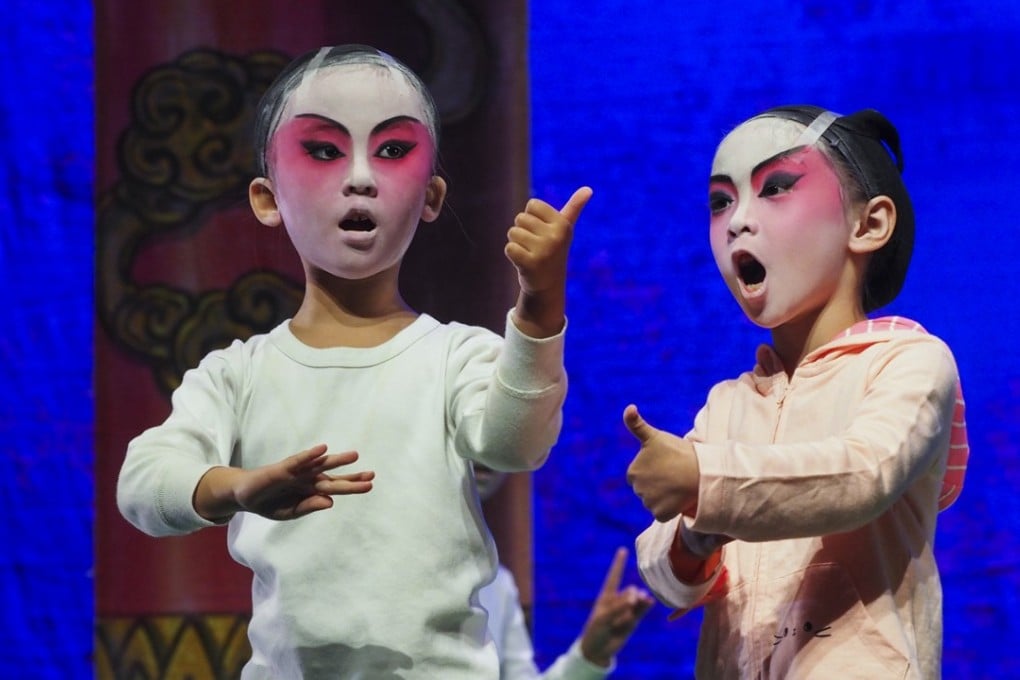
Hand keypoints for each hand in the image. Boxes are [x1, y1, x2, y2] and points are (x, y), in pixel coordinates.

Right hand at [195, 444, 373, 521]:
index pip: (337, 487)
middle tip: (372, 476)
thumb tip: (330, 502)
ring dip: (337, 460)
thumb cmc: (271, 504)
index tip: (370, 484)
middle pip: (333, 477)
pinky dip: (310, 455)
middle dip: (352, 477)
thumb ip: (309, 506)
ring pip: (320, 465)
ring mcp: (297, 472)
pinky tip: (323, 449)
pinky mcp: (283, 468)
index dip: (353, 485)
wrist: (245, 497)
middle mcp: (308, 479)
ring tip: (355, 456)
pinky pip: (299, 460)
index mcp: (312, 491)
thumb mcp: (291, 512)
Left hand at [506, 186, 591, 337]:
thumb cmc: (553, 250)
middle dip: (523, 231)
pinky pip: (509, 248)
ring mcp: (543, 251)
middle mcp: (556, 236)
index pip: (532, 204)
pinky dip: (512, 254)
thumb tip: (588, 189)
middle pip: (520, 218)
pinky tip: (523, 262)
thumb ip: (574, 208)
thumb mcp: (565, 229)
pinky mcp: (530, 264)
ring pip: (513, 232)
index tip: (541, 231)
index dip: (531, 217)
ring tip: (529, 253)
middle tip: (535, 246)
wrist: (548, 284)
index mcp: (563, 224)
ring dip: (516, 243)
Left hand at [578, 547, 654, 667]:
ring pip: (638, 601)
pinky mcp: (633, 620)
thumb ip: (619, 606)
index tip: (623, 550)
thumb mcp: (603, 617)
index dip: (619, 563)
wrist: (599, 649)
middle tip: (630, 604)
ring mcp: (627, 610)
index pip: (614, 576)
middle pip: (629, 591)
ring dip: (640, 601)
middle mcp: (618, 600)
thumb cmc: (596, 629)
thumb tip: (636, 598)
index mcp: (606, 595)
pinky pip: (641, 611)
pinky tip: (650, 602)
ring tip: (642, 604)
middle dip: (631, 596)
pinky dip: (645, 607)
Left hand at [624, 404, 698, 522]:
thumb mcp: (655, 436)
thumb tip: (629, 406)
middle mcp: (637, 489)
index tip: (666, 464)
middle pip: (646, 489)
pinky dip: (671, 509)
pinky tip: (679, 498)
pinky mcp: (660, 515)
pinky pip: (663, 513)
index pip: (640, 475)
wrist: (701, 472)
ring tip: (678, 485)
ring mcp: (648, 503)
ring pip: (655, 501)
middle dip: (658, 484)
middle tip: (674, 474)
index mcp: (632, 472)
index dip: (654, 470)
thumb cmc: (679, 452)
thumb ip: (636, 424)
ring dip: (664, 496)